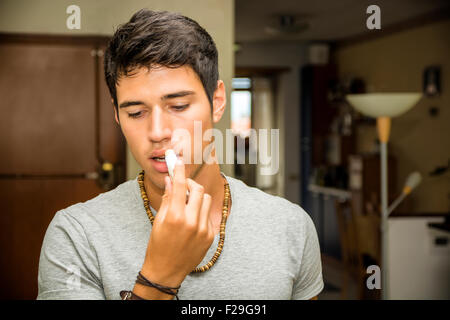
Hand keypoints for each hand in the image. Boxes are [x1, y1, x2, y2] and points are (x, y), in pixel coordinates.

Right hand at [141, 158, 213, 286]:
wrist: (167, 271)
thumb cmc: (158, 246)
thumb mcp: (158, 221)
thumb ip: (168, 199)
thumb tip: (171, 181)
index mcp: (175, 216)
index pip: (180, 185)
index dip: (179, 170)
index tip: (179, 160)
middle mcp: (191, 221)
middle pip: (198, 189)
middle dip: (190, 185)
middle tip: (183, 187)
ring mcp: (203, 229)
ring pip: (206, 200)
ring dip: (197, 198)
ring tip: (187, 206)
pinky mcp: (210, 236)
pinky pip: (208, 215)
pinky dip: (200, 212)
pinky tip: (191, 221)